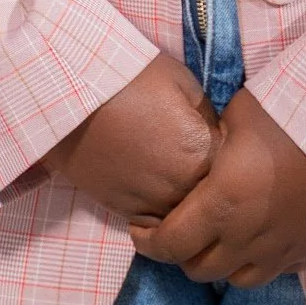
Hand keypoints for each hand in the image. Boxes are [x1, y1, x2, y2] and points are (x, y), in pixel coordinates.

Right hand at [40, 52, 219, 219]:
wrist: (72, 95)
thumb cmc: (133, 80)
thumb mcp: (186, 85)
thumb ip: (209, 118)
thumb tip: (220, 136)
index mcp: (200, 153)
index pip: (233, 165)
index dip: (233, 152)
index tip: (228, 139)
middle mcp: (178, 186)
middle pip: (212, 195)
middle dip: (216, 180)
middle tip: (206, 158)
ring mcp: (149, 202)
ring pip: (185, 214)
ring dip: (190, 200)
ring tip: (180, 172)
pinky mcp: (123, 210)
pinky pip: (155, 224)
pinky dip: (164, 212)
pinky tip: (162, 189)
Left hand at [128, 87, 305, 286]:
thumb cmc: (300, 112)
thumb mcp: (244, 110)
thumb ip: (215, 135)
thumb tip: (203, 142)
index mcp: (222, 202)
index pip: (167, 245)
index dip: (146, 241)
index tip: (142, 226)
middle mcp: (246, 236)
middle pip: (197, 270)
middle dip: (182, 252)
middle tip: (181, 227)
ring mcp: (281, 248)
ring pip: (234, 280)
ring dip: (220, 263)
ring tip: (221, 237)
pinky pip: (273, 271)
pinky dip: (257, 261)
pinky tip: (262, 235)